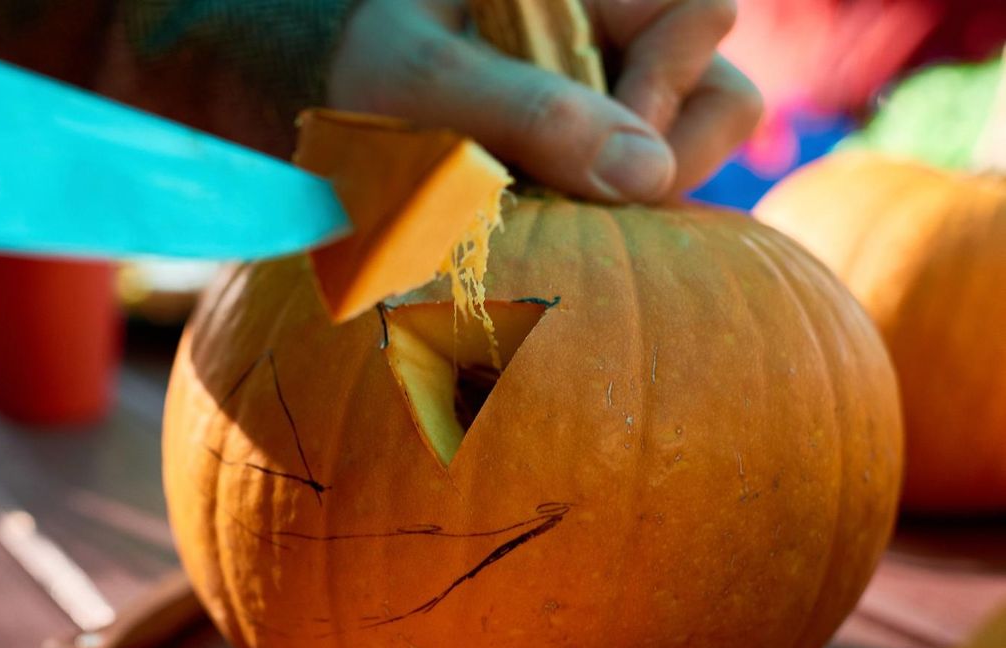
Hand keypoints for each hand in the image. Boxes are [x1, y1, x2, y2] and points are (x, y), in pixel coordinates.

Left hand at [328, 0, 762, 202]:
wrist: (334, 105)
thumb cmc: (364, 72)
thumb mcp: (422, 81)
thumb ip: (525, 109)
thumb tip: (647, 173)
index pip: (699, 17)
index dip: (661, 92)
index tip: (588, 156)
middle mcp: (621, 33)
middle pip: (721, 93)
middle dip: (663, 158)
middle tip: (575, 195)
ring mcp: (621, 92)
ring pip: (693, 146)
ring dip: (638, 193)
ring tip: (555, 208)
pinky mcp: (607, 146)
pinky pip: (654, 185)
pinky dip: (619, 214)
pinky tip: (557, 219)